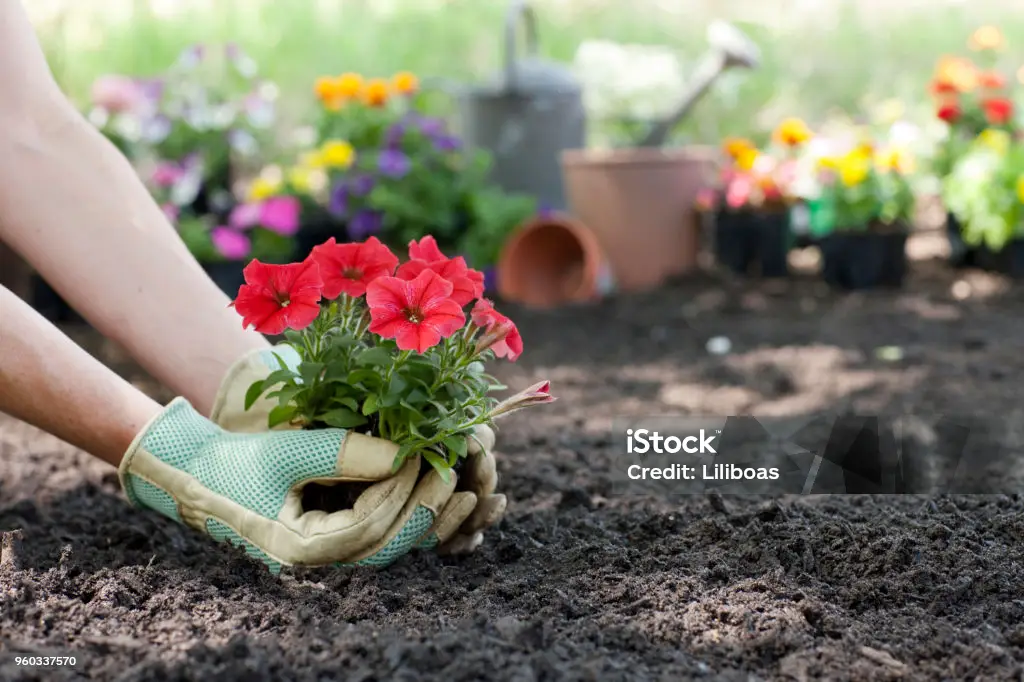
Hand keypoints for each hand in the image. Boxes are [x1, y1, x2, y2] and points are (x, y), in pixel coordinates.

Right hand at [119, 397, 456, 571]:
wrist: (200, 475)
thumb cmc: (236, 463)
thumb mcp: (285, 451)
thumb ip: (342, 452)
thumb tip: (403, 453)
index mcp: (302, 549)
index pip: (368, 525)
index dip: (400, 490)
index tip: (423, 454)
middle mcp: (320, 562)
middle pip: (388, 544)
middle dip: (425, 508)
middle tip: (456, 472)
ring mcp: (328, 553)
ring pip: (391, 544)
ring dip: (427, 518)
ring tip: (462, 489)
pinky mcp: (335, 536)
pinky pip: (383, 533)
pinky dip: (410, 515)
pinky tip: (435, 492)